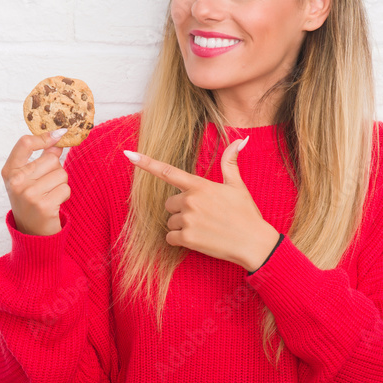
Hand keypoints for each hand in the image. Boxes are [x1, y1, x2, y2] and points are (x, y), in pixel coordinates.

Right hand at [2, 127, 69, 235]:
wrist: (31, 233)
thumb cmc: (31, 201)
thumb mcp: (29, 178)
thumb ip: (42, 158)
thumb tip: (58, 139)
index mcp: (9, 171)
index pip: (25, 143)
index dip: (44, 137)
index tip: (58, 134)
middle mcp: (16, 181)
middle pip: (51, 159)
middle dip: (55, 170)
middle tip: (46, 185)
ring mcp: (29, 194)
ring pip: (61, 173)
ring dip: (61, 184)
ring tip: (50, 195)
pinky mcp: (43, 205)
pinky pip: (66, 188)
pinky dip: (64, 195)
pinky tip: (54, 203)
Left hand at [122, 136, 280, 271]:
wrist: (254, 243)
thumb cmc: (246, 213)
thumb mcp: (237, 185)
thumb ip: (230, 162)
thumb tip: (241, 139)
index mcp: (199, 185)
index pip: (167, 171)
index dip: (146, 162)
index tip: (128, 154)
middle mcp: (190, 200)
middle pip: (169, 203)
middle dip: (180, 209)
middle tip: (203, 215)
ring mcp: (187, 220)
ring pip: (170, 221)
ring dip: (181, 225)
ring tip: (204, 228)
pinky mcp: (187, 238)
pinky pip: (170, 237)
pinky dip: (179, 240)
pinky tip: (198, 239)